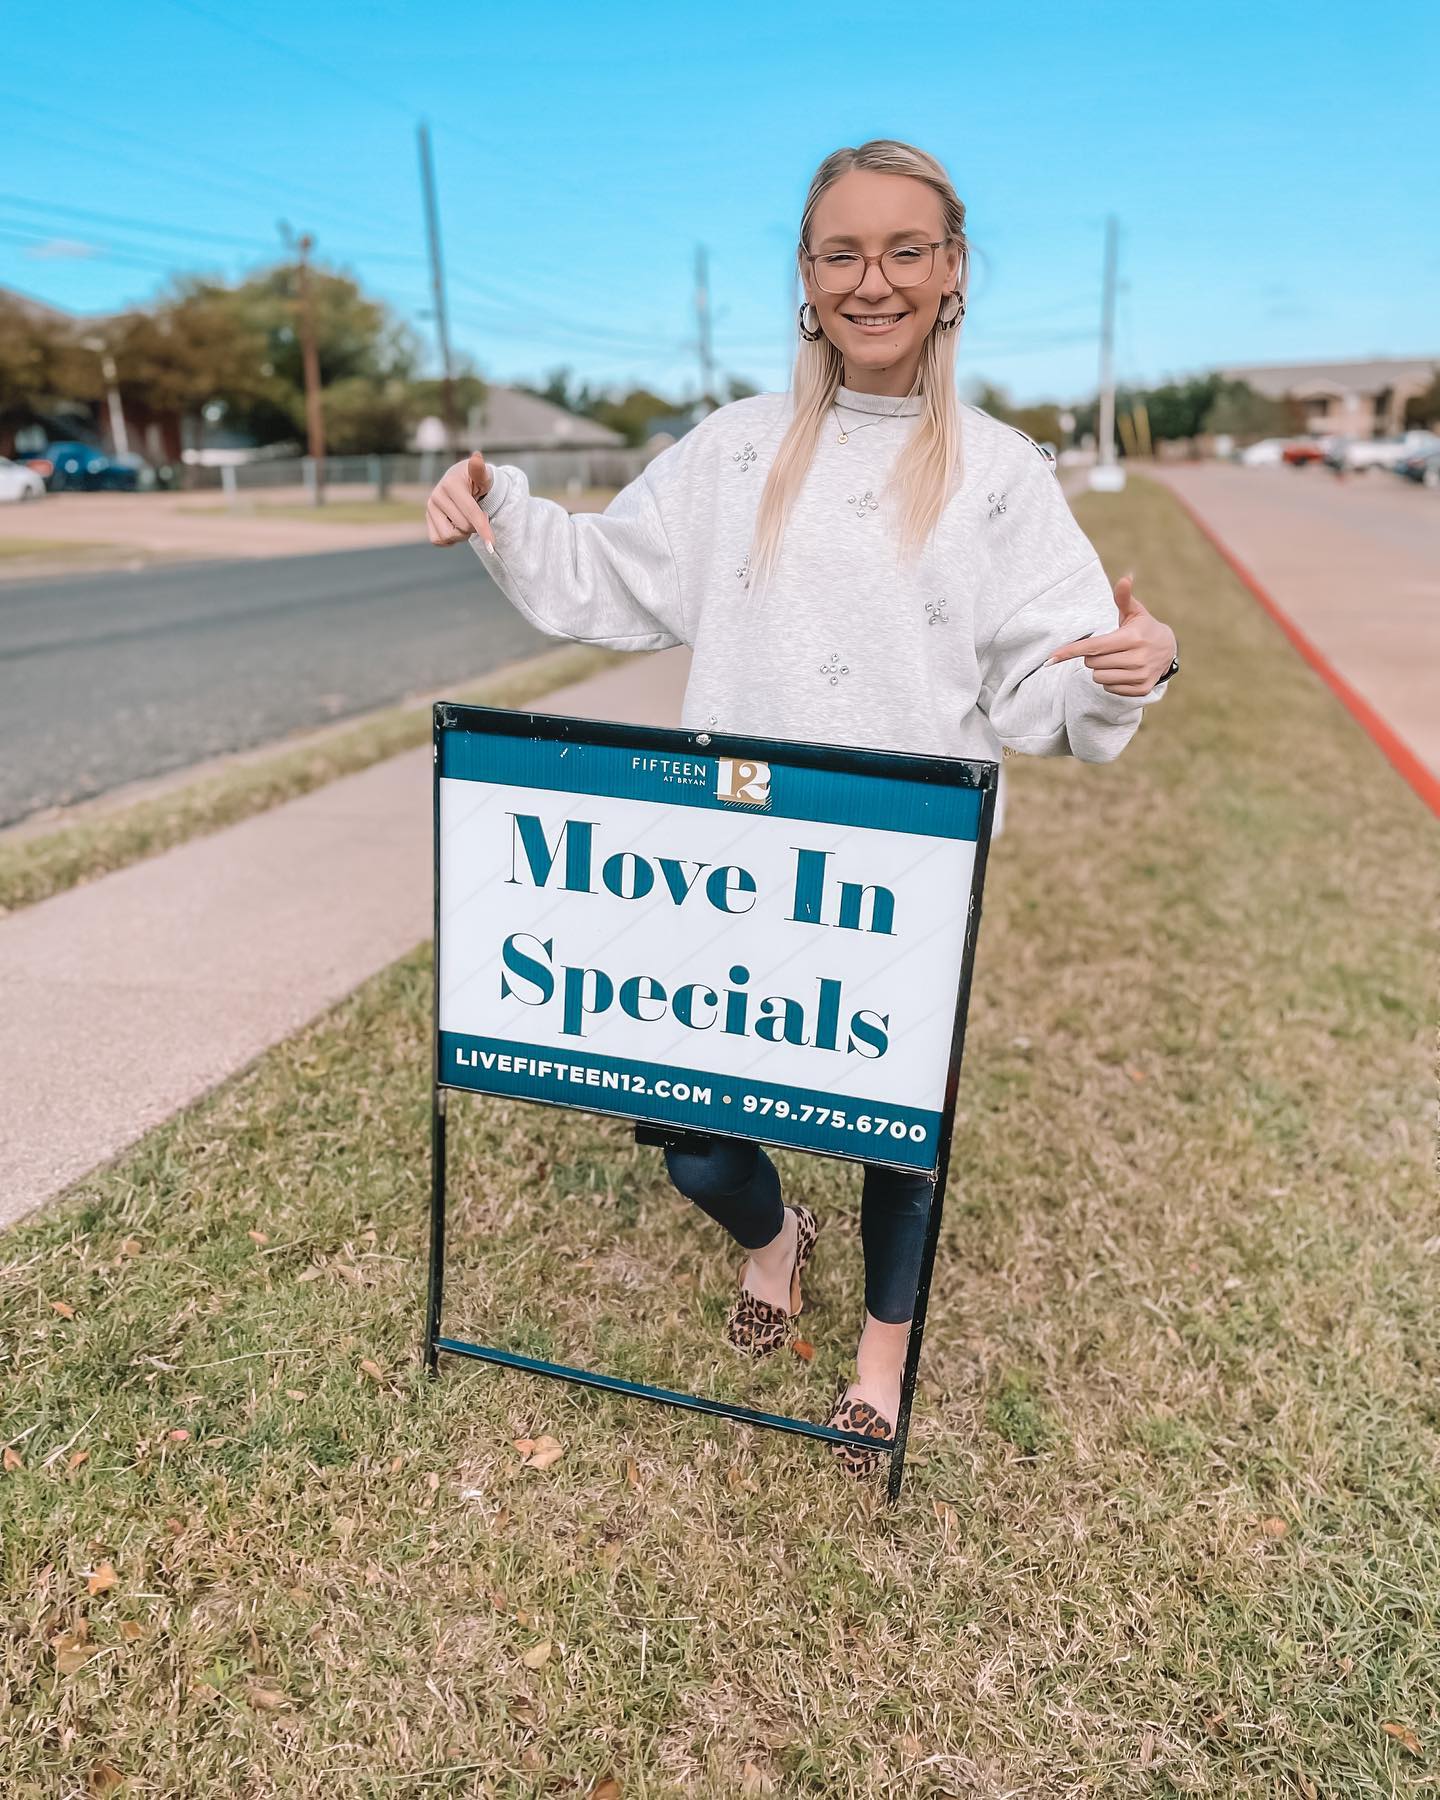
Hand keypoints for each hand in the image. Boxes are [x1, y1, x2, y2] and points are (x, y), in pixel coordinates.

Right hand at [426, 451, 496, 551]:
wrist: (462, 482)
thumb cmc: (476, 480)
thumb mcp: (482, 475)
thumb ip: (480, 470)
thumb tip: (477, 457)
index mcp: (450, 484)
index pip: (471, 513)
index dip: (484, 529)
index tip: (493, 545)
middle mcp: (436, 496)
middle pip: (463, 527)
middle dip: (475, 526)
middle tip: (480, 515)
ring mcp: (429, 508)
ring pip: (449, 536)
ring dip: (463, 534)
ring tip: (468, 521)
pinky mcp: (427, 518)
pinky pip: (438, 540)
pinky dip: (451, 539)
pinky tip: (457, 527)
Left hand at [1043, 575, 1176, 694]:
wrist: (1169, 650)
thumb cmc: (1143, 628)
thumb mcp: (1135, 612)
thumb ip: (1124, 597)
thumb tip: (1126, 577)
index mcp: (1132, 639)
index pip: (1094, 646)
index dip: (1071, 651)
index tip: (1051, 658)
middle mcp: (1137, 659)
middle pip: (1092, 663)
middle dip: (1093, 655)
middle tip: (1109, 648)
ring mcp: (1140, 676)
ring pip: (1098, 677)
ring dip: (1100, 669)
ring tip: (1116, 659)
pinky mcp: (1142, 689)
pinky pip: (1109, 688)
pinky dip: (1111, 680)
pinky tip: (1123, 671)